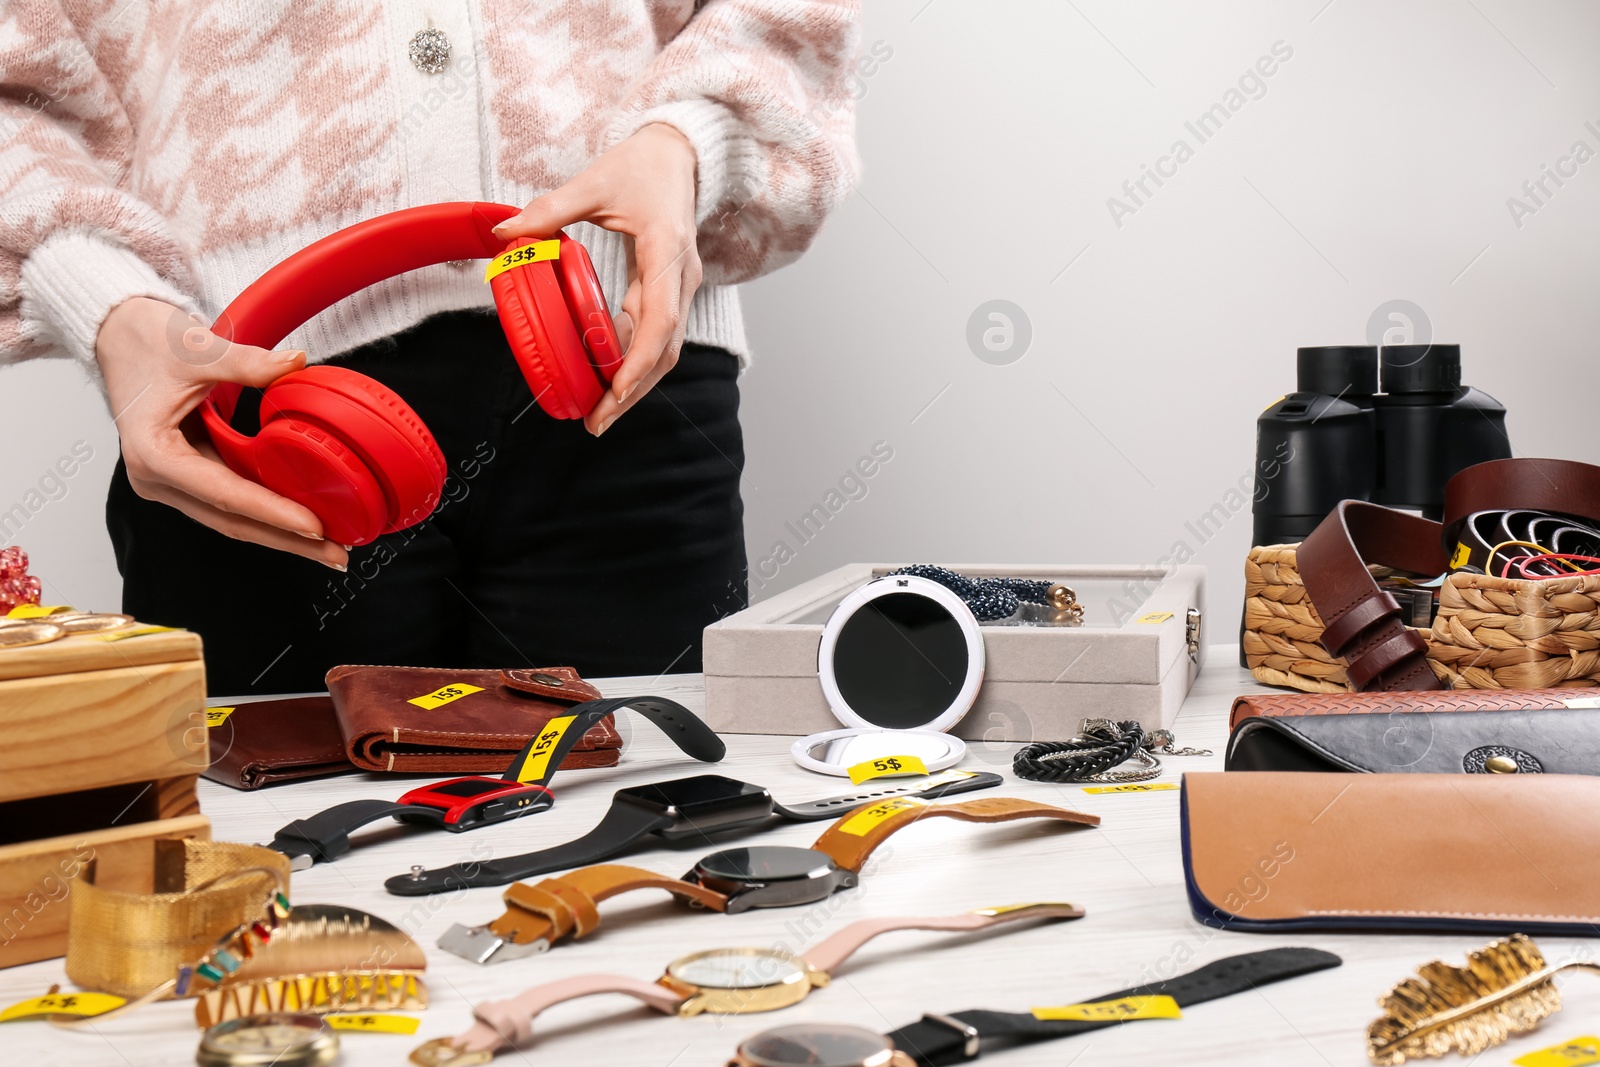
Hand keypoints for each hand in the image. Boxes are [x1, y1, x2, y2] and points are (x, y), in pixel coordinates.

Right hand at [95, 296, 348, 568]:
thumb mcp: (196, 347)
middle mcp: (157, 477)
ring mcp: (171, 481)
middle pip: (229, 520)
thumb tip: (295, 363)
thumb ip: (247, 361)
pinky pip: (231, 501)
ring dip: (279, 533)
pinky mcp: (186, 476)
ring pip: (231, 518)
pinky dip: (266, 512)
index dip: (271, 512)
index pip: (222, 492)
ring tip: (329, 547)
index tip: (313, 525)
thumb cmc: (145, 343)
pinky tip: (302, 520)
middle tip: (336, 553)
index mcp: (152, 452)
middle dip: (286, 540)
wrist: (119, 336)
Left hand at [492, 122, 700, 435]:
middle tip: (596, 422)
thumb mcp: (594, 181)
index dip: (639, 360)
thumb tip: (504, 232)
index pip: (661, 319)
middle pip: (665, 349)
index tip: (616, 391)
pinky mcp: (669, 290)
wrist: (679, 154)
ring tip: (599, 413)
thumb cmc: (642, 166)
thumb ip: (550, 209)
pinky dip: (632, 360)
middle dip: (633, 391)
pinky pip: (655, 334)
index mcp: (668, 251)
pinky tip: (605, 379)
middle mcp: (681, 276)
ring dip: (634, 384)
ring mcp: (679, 286)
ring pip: (664, 349)